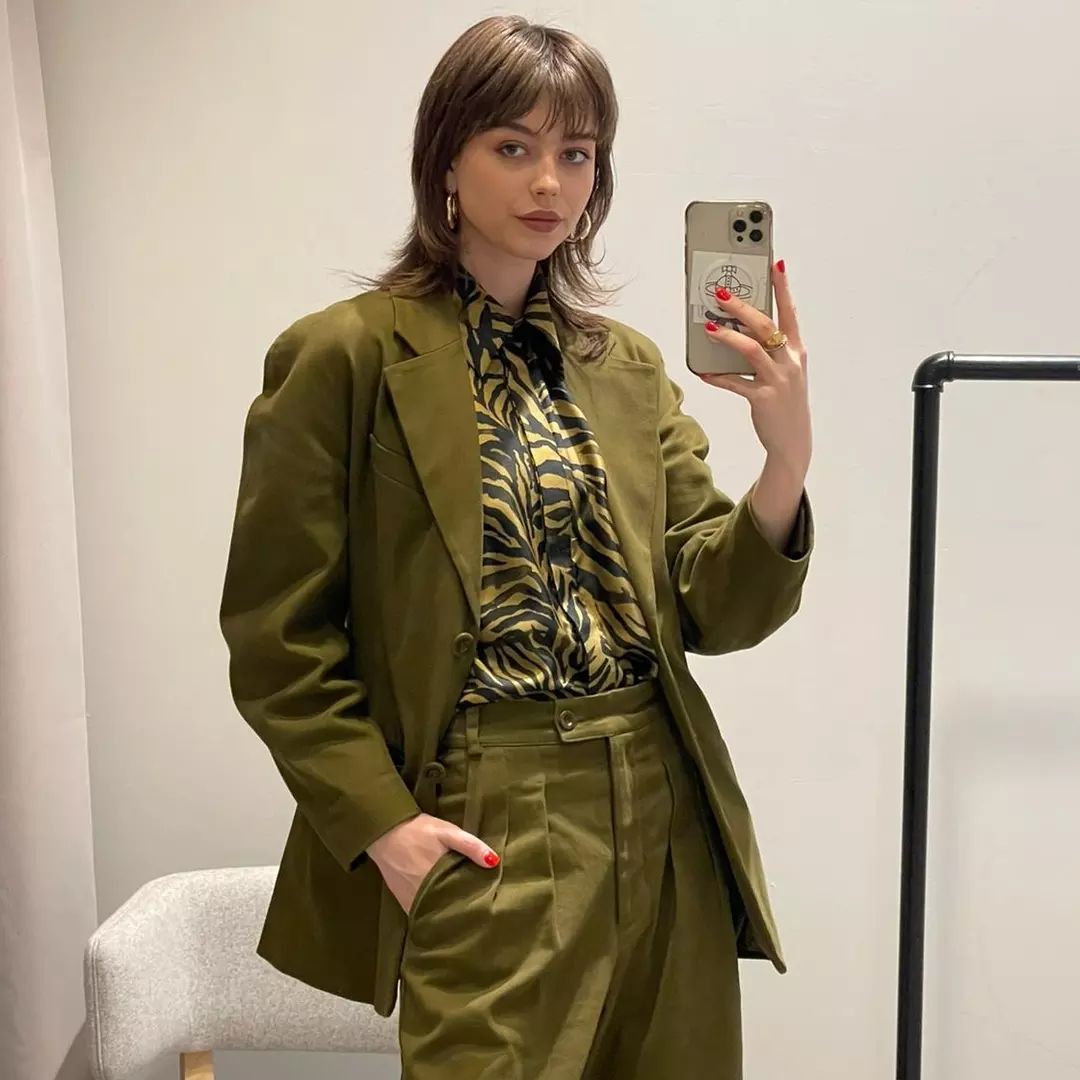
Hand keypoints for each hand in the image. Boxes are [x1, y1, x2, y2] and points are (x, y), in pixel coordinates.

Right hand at [367, 813, 499, 915]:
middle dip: (460, 915)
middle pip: (446, 912)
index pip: (459, 903)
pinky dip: (429, 913)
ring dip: (444, 915)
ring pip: (431, 914)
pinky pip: (418, 912)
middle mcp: (421, 895)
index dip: (472, 908)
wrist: (385, 830)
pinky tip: (439, 909)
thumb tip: (494, 862)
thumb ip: (471, 846)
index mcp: (436, 880)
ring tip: (460, 914)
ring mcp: (409, 899)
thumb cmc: (420, 830)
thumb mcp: (448, 832)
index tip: (484, 910)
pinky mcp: (401, 899)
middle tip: (475, 914)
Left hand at [698, 260, 811, 479]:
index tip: (776, 263)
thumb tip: (736, 329)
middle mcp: (789, 361)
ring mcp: (778, 380)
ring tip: (709, 328)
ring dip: (728, 337)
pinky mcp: (763, 399)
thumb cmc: (784, 401)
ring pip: (751, 350)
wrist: (793, 440)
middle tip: (721, 294)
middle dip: (742, 308)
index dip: (783, 288)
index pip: (790, 312)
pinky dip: (718, 377)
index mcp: (796, 351)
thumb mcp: (784, 371)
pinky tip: (703, 372)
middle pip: (765, 326)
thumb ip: (767, 350)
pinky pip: (736, 383)